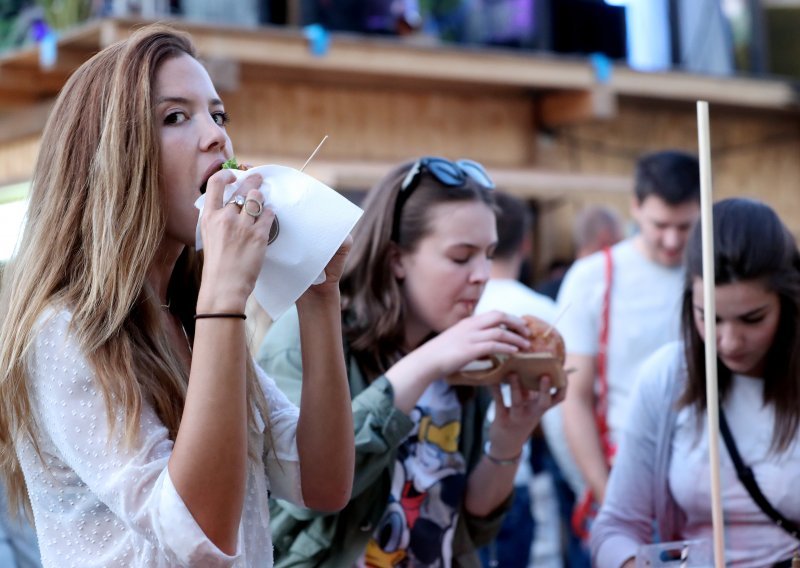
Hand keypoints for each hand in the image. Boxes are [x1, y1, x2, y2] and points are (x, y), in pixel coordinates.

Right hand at [197, 171, 273, 311]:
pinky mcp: (258, 235)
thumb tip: (230, 208)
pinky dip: (270, 213)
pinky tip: (270, 215)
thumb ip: (217, 221)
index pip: (214, 184)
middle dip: (253, 181)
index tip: (233, 176)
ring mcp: (242, 226)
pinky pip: (269, 215)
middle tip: (258, 179)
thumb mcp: (209, 237)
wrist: (224, 287)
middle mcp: (225, 218)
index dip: (226, 175)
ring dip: (262, 198)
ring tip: (264, 201)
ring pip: (257, 199)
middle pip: (243, 189)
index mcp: (209, 217)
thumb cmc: (217, 266)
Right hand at [413, 310, 531, 378]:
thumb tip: (487, 349)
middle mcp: (470, 326)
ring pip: (500, 331)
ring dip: (516, 337)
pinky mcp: (470, 349)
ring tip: (526, 345)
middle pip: (500, 316)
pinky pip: (494, 345)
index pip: (494, 314)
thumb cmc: (440, 355)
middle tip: (528, 332)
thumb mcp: (457, 341)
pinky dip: (507, 347)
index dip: (510, 318)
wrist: (425, 362)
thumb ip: (472, 341)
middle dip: (517, 323)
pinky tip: (514, 352)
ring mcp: (470, 337)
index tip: (521, 326)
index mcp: (468, 322)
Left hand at [485, 373, 565, 458]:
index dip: (563, 386)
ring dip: (515, 387)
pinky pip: (499, 403)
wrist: (506, 445)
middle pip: (544, 403)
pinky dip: (496, 391)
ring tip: (512, 373)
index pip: (558, 398)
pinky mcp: (502, 420)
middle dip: (545, 389)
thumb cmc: (519, 419)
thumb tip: (528, 367)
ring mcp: (517, 418)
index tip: (563, 371)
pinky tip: (492, 380)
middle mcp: (532, 414)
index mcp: (540, 408)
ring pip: (518, 402)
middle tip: (545, 375)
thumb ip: (529, 390)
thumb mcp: (528, 407)